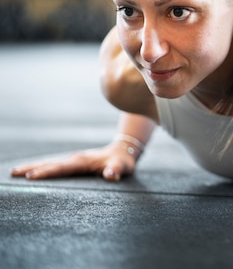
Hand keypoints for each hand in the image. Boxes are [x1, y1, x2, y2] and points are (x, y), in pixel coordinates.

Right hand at [10, 142, 137, 181]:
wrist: (124, 151)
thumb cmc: (122, 162)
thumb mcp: (122, 167)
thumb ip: (116, 170)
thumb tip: (111, 175)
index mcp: (83, 161)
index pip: (62, 167)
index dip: (48, 172)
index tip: (32, 176)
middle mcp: (75, 159)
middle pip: (50, 163)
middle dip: (32, 168)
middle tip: (13, 173)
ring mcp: (73, 159)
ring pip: (50, 162)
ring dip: (33, 166)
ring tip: (14, 171)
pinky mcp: (73, 162)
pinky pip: (54, 164)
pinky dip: (41, 167)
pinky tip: (31, 171)